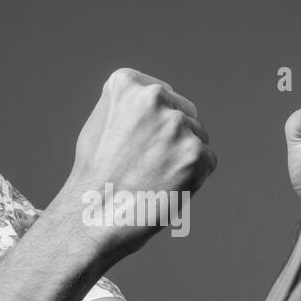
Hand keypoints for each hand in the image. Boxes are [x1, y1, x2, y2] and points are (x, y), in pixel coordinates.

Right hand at [56, 68, 216, 258]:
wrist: (93, 217)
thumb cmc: (94, 176)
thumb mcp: (100, 122)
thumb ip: (130, 105)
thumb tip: (159, 99)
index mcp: (126, 83)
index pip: (162, 96)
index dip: (152, 126)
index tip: (134, 146)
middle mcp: (154, 97)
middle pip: (184, 114)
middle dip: (172, 139)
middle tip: (145, 167)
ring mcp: (177, 125)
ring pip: (198, 137)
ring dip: (183, 158)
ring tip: (152, 179)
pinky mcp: (196, 153)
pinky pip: (208, 162)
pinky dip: (194, 178)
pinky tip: (166, 188)